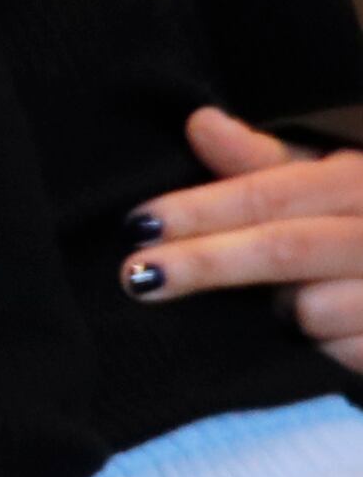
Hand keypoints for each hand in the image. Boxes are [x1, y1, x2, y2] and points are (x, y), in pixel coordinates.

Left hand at [122, 108, 362, 364]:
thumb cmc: (361, 226)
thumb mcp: (327, 181)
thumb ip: (265, 160)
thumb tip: (201, 123)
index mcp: (361, 181)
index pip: (275, 193)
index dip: (204, 209)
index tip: (139, 223)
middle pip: (286, 248)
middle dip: (204, 262)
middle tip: (136, 276)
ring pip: (311, 309)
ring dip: (276, 310)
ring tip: (277, 302)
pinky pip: (339, 353)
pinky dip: (314, 348)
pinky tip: (309, 336)